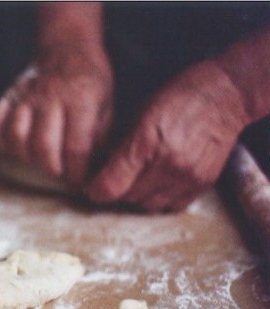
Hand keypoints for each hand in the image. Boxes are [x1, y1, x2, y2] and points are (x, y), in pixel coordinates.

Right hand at [0, 44, 112, 187]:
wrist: (67, 47)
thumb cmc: (89, 82)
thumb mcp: (106, 106)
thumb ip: (97, 139)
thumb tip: (92, 172)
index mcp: (81, 99)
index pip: (76, 147)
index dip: (76, 173)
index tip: (78, 184)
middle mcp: (50, 96)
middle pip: (43, 146)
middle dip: (52, 169)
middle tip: (59, 172)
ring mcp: (26, 95)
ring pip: (16, 137)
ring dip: (27, 157)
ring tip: (39, 159)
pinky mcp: (9, 95)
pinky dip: (3, 140)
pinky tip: (18, 145)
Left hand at [86, 60, 250, 211]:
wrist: (225, 95)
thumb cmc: (177, 97)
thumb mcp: (139, 114)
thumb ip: (121, 145)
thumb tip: (101, 169)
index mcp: (144, 143)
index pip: (110, 186)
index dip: (96, 191)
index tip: (91, 188)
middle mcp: (166, 164)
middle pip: (127, 197)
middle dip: (116, 191)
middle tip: (114, 180)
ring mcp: (186, 176)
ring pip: (148, 204)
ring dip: (138, 196)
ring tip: (137, 180)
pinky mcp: (202, 183)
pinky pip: (172, 205)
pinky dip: (160, 198)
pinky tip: (158, 183)